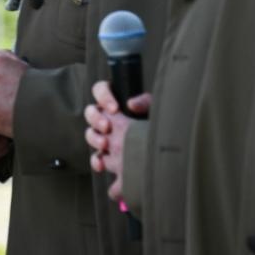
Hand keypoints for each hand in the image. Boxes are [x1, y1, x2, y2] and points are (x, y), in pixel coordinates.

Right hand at [84, 81, 151, 201]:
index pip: (100, 90)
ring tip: (105, 144)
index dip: (103, 97)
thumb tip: (131, 104)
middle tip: (107, 127)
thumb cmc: (158, 122)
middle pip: (90, 112)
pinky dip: (96, 161)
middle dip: (96, 119)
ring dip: (94, 138)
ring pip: (90, 133)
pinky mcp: (108, 155)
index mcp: (115, 101)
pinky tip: (101, 165)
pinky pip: (96, 157)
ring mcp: (105, 136)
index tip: (114, 108)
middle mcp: (107, 117)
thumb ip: (144, 102)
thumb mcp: (155, 108)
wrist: (164, 147)